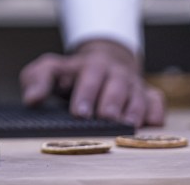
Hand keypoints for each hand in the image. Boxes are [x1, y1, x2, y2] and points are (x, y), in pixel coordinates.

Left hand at [19, 39, 165, 126]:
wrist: (104, 62)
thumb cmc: (73, 73)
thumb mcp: (50, 69)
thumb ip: (37, 79)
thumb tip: (32, 99)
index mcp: (90, 65)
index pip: (89, 76)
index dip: (86, 93)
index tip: (80, 113)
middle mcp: (115, 72)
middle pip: (117, 84)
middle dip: (111, 102)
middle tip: (105, 119)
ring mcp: (133, 84)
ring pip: (138, 94)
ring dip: (134, 110)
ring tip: (127, 126)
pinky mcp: (148, 95)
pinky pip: (157, 102)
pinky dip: (155, 112)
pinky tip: (149, 124)